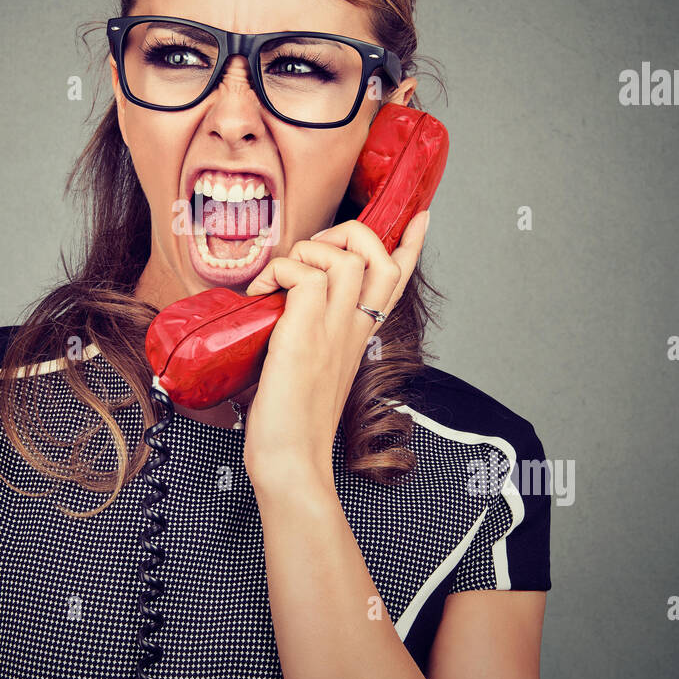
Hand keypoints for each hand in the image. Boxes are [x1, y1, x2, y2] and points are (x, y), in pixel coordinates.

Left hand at [240, 209, 430, 492]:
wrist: (291, 460)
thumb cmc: (292, 422)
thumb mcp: (311, 368)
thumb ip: (311, 335)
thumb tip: (277, 308)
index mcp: (359, 336)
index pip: (395, 280)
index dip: (410, 244)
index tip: (419, 218)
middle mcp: (353, 328)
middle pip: (379, 256)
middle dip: (350, 233)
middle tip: (313, 251)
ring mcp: (332, 329)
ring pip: (346, 257)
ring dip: (308, 252)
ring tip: (280, 278)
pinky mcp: (305, 333)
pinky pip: (303, 274)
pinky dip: (278, 271)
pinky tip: (259, 294)